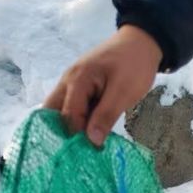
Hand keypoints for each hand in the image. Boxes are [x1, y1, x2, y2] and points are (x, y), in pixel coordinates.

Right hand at [43, 25, 162, 146]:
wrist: (140, 41)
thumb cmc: (134, 65)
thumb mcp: (124, 92)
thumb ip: (106, 116)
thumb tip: (91, 141)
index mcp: (78, 80)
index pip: (68, 117)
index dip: (78, 137)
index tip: (92, 152)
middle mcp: (68, 81)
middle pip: (51, 112)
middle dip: (62, 133)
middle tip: (79, 150)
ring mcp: (71, 83)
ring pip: (58, 110)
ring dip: (68, 127)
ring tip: (83, 143)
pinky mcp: (78, 87)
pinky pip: (69, 106)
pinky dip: (76, 120)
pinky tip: (88, 132)